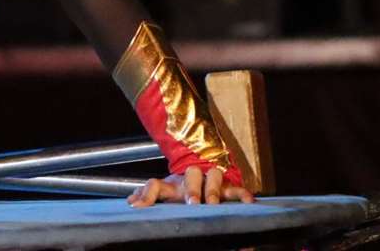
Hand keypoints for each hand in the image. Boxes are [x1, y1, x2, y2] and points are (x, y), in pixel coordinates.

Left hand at [126, 166, 254, 207]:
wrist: (204, 173)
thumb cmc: (181, 191)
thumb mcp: (165, 194)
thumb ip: (148, 196)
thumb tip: (130, 202)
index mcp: (172, 184)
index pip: (156, 184)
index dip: (147, 195)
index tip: (137, 207)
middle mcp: (191, 179)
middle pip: (191, 176)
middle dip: (192, 189)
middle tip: (191, 202)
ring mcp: (211, 180)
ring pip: (214, 176)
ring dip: (213, 189)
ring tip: (214, 203)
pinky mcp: (229, 187)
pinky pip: (237, 189)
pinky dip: (242, 194)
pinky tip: (249, 202)